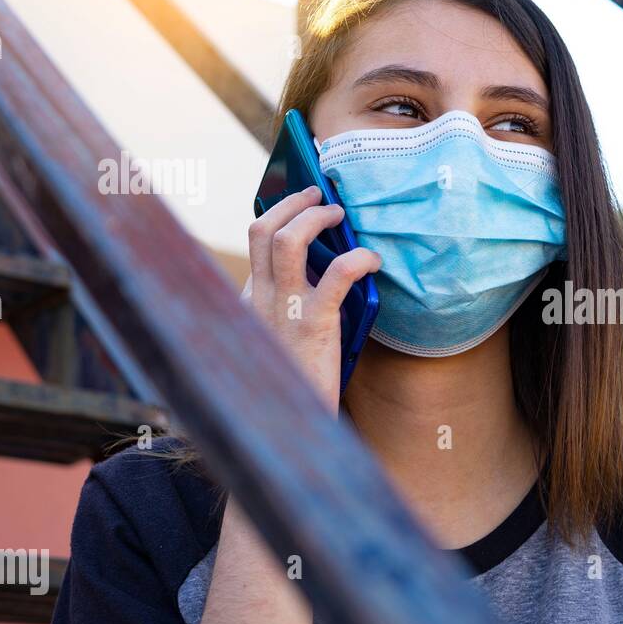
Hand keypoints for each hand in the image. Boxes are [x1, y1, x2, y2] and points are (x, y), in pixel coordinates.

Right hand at [243, 186, 380, 412]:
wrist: (290, 428)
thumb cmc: (296, 382)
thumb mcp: (284, 336)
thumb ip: (295, 303)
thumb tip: (328, 264)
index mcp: (249, 300)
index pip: (253, 242)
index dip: (275, 213)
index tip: (296, 201)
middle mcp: (258, 299)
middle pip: (262, 228)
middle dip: (293, 202)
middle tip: (320, 194)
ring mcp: (282, 310)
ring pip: (288, 240)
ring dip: (317, 217)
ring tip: (340, 215)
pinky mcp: (313, 325)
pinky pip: (336, 275)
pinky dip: (357, 258)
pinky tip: (373, 260)